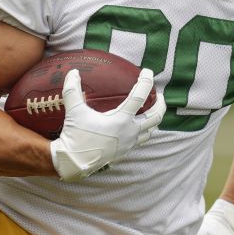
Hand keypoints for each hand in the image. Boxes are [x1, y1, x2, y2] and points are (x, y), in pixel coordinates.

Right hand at [49, 68, 165, 181]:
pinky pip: (141, 140)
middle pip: (155, 116)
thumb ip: (73, 90)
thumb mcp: (74, 111)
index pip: (140, 96)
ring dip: (154, 119)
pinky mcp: (125, 151)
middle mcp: (130, 131)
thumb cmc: (75, 135)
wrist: (73, 163)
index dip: (146, 81)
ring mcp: (129, 143)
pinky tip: (136, 126)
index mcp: (121, 120)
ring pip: (151, 130)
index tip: (147, 72)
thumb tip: (73, 72)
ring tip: (152, 110)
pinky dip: (144, 130)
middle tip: (160, 95)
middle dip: (161, 104)